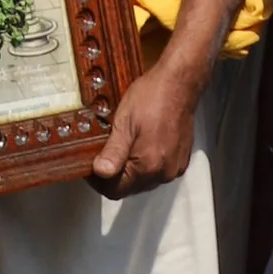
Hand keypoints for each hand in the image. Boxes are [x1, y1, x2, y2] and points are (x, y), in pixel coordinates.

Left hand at [90, 63, 198, 197]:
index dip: (99, 181)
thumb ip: (113, 151)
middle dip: (114, 175)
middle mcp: (164, 172)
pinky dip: (147, 164)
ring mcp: (174, 167)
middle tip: (104, 152)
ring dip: (131, 170)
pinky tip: (141, 144)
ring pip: (144, 181)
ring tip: (123, 145)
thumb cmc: (153, 96)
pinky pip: (158, 171)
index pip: (115, 190)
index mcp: (148, 165)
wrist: (180, 82)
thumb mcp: (125, 120)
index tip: (91, 165)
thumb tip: (100, 171)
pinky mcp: (181, 159)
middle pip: (130, 188)